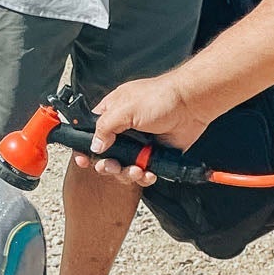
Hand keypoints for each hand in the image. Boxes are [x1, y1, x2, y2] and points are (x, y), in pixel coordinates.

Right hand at [77, 74, 210, 185]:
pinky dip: (143, 176)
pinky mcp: (152, 155)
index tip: (82, 159)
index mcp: (112, 113)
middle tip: (110, 166)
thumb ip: (105, 127)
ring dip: (125, 172)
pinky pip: (142, 172)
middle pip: (105, 155)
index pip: (90, 132)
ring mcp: (138, 144)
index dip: (84, 146)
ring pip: (123, 166)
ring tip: (134, 170)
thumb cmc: (160, 98)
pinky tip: (147, 173)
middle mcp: (123, 130)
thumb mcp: (125, 109)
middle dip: (106, 165)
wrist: (190, 106)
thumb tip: (95, 146)